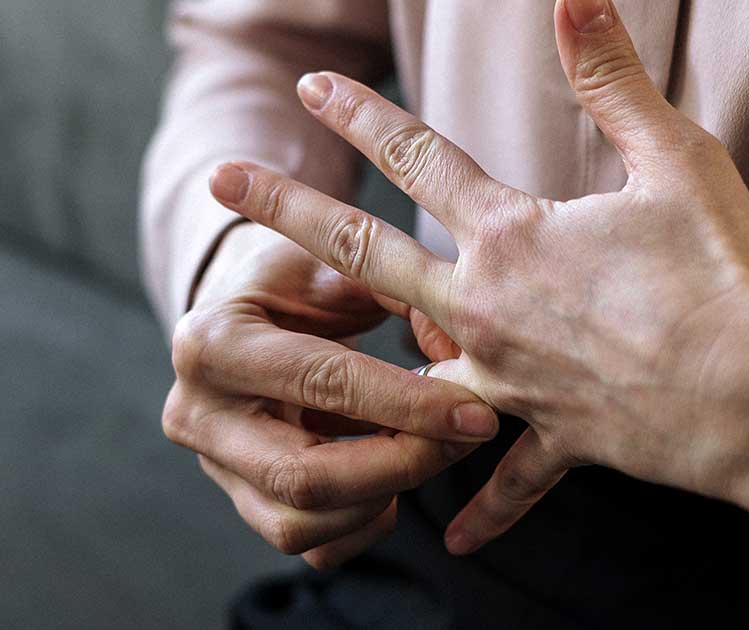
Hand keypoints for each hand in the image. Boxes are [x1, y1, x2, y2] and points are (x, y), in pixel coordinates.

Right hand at [163, 222, 497, 567]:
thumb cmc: (298, 283)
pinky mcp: (242, 502)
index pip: (325, 384)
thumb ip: (406, 296)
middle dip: (402, 466)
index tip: (476, 411)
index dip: (410, 403)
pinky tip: (393, 476)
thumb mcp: (340, 265)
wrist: (243, 310)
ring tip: (431, 449)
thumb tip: (469, 357)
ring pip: (302, 525)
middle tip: (468, 439)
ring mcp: (213, 468)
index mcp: (213, 341)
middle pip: (305, 477)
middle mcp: (197, 414)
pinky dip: (365, 521)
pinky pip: (311, 545)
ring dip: (385, 498)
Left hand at [208, 0, 748, 554]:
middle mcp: (491, 311)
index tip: (311, 87)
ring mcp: (515, 383)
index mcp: (514, 237)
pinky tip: (452, 536)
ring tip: (307, 365)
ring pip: (409, 375)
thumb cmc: (722, 273)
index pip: (418, 159)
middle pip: (367, 255)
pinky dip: (482, 505)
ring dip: (354, 367)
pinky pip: (508, 479)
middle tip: (223, 186)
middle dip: (289, 214)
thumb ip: (614, 81)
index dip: (362, 116)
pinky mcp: (558, 439)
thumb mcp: (673, 159)